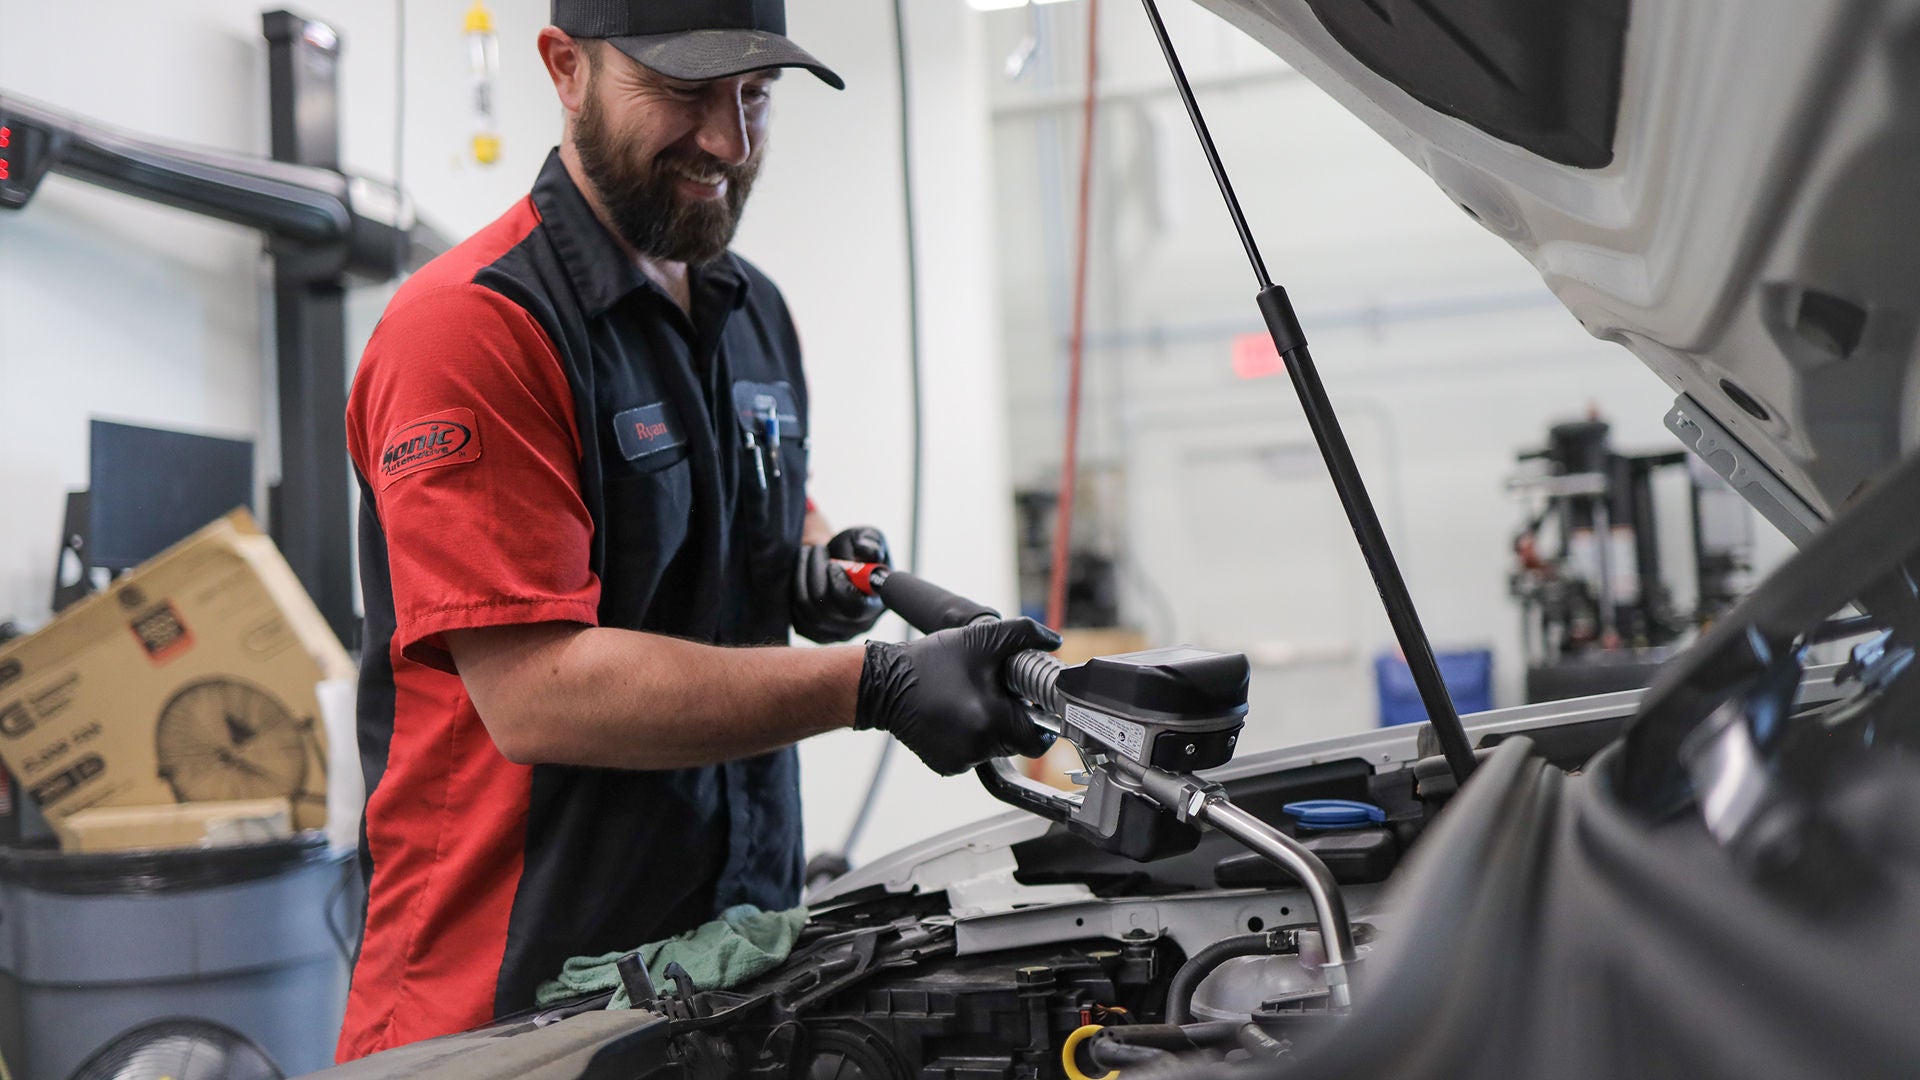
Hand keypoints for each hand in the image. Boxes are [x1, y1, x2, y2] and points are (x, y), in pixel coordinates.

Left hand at [792, 526, 889, 642]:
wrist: (836, 562)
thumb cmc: (855, 550)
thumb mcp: (867, 537)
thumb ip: (870, 541)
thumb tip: (870, 552)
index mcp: (878, 604)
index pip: (855, 608)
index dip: (838, 585)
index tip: (832, 564)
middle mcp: (860, 625)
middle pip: (827, 609)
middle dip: (816, 573)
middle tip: (817, 549)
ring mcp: (838, 634)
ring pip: (808, 610)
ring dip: (802, 577)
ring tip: (807, 554)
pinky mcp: (817, 635)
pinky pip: (797, 617)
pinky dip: (794, 591)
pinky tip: (801, 573)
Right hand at [855, 617, 1061, 775]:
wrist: (883, 684)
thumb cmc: (929, 662)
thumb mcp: (981, 639)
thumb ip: (1023, 634)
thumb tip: (1052, 639)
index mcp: (991, 721)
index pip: (1040, 736)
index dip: (1039, 716)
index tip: (1027, 700)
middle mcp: (977, 748)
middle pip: (1017, 741)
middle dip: (1012, 718)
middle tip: (994, 692)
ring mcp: (960, 761)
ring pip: (995, 748)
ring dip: (990, 727)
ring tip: (969, 699)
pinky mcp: (946, 765)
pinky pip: (973, 754)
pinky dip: (970, 737)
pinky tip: (953, 715)